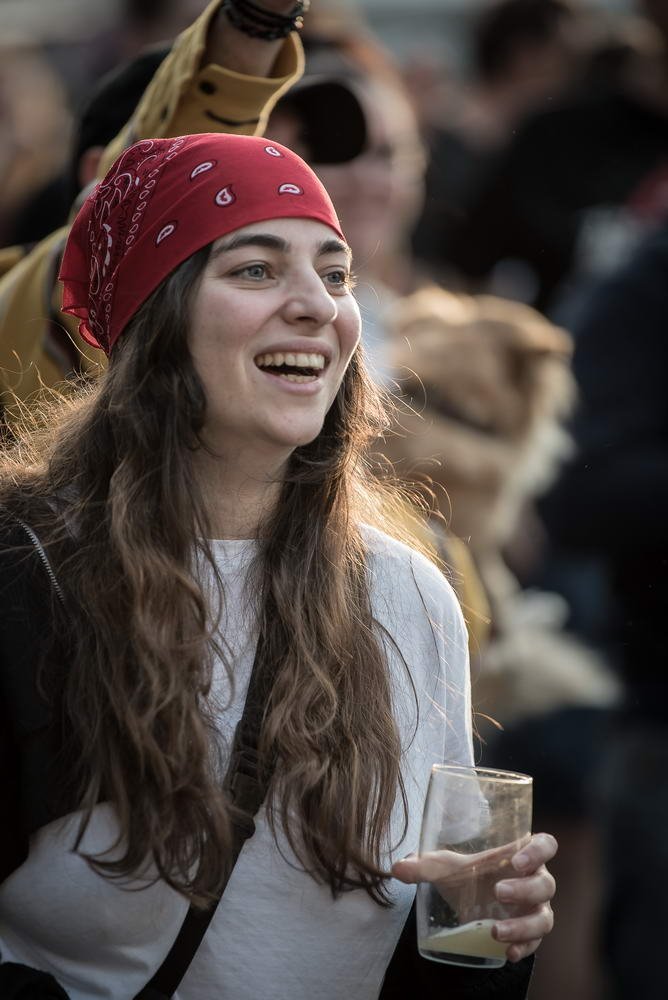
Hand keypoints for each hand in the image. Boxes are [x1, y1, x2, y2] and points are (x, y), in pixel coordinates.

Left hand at [392, 832, 556, 962]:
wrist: (470, 901)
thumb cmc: (468, 875)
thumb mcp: (447, 868)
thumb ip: (425, 865)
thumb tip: (397, 868)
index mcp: (521, 855)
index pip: (545, 845)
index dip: (538, 851)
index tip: (517, 860)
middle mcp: (535, 881)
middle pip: (545, 884)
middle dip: (524, 890)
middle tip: (498, 892)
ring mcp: (535, 909)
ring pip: (544, 918)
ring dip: (523, 926)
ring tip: (496, 931)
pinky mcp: (530, 933)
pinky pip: (535, 943)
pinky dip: (523, 948)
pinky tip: (508, 952)